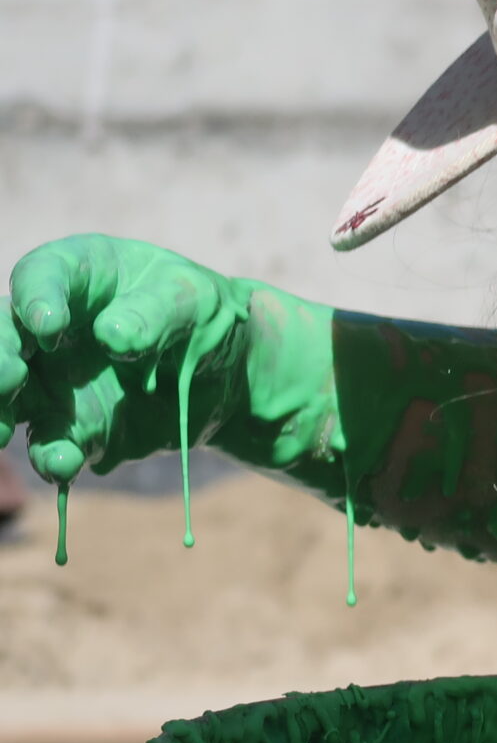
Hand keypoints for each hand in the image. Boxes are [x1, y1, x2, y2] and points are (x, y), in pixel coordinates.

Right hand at [2, 236, 330, 485]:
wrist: (228, 373)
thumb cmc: (201, 315)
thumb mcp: (192, 300)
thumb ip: (156, 313)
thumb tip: (114, 337)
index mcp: (77, 277)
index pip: (41, 277)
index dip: (36, 299)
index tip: (49, 326)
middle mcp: (50, 331)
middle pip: (5, 340)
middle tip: (9, 376)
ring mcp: (55, 383)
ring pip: (12, 399)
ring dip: (4, 414)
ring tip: (5, 432)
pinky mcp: (76, 429)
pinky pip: (54, 445)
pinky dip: (53, 457)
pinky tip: (63, 465)